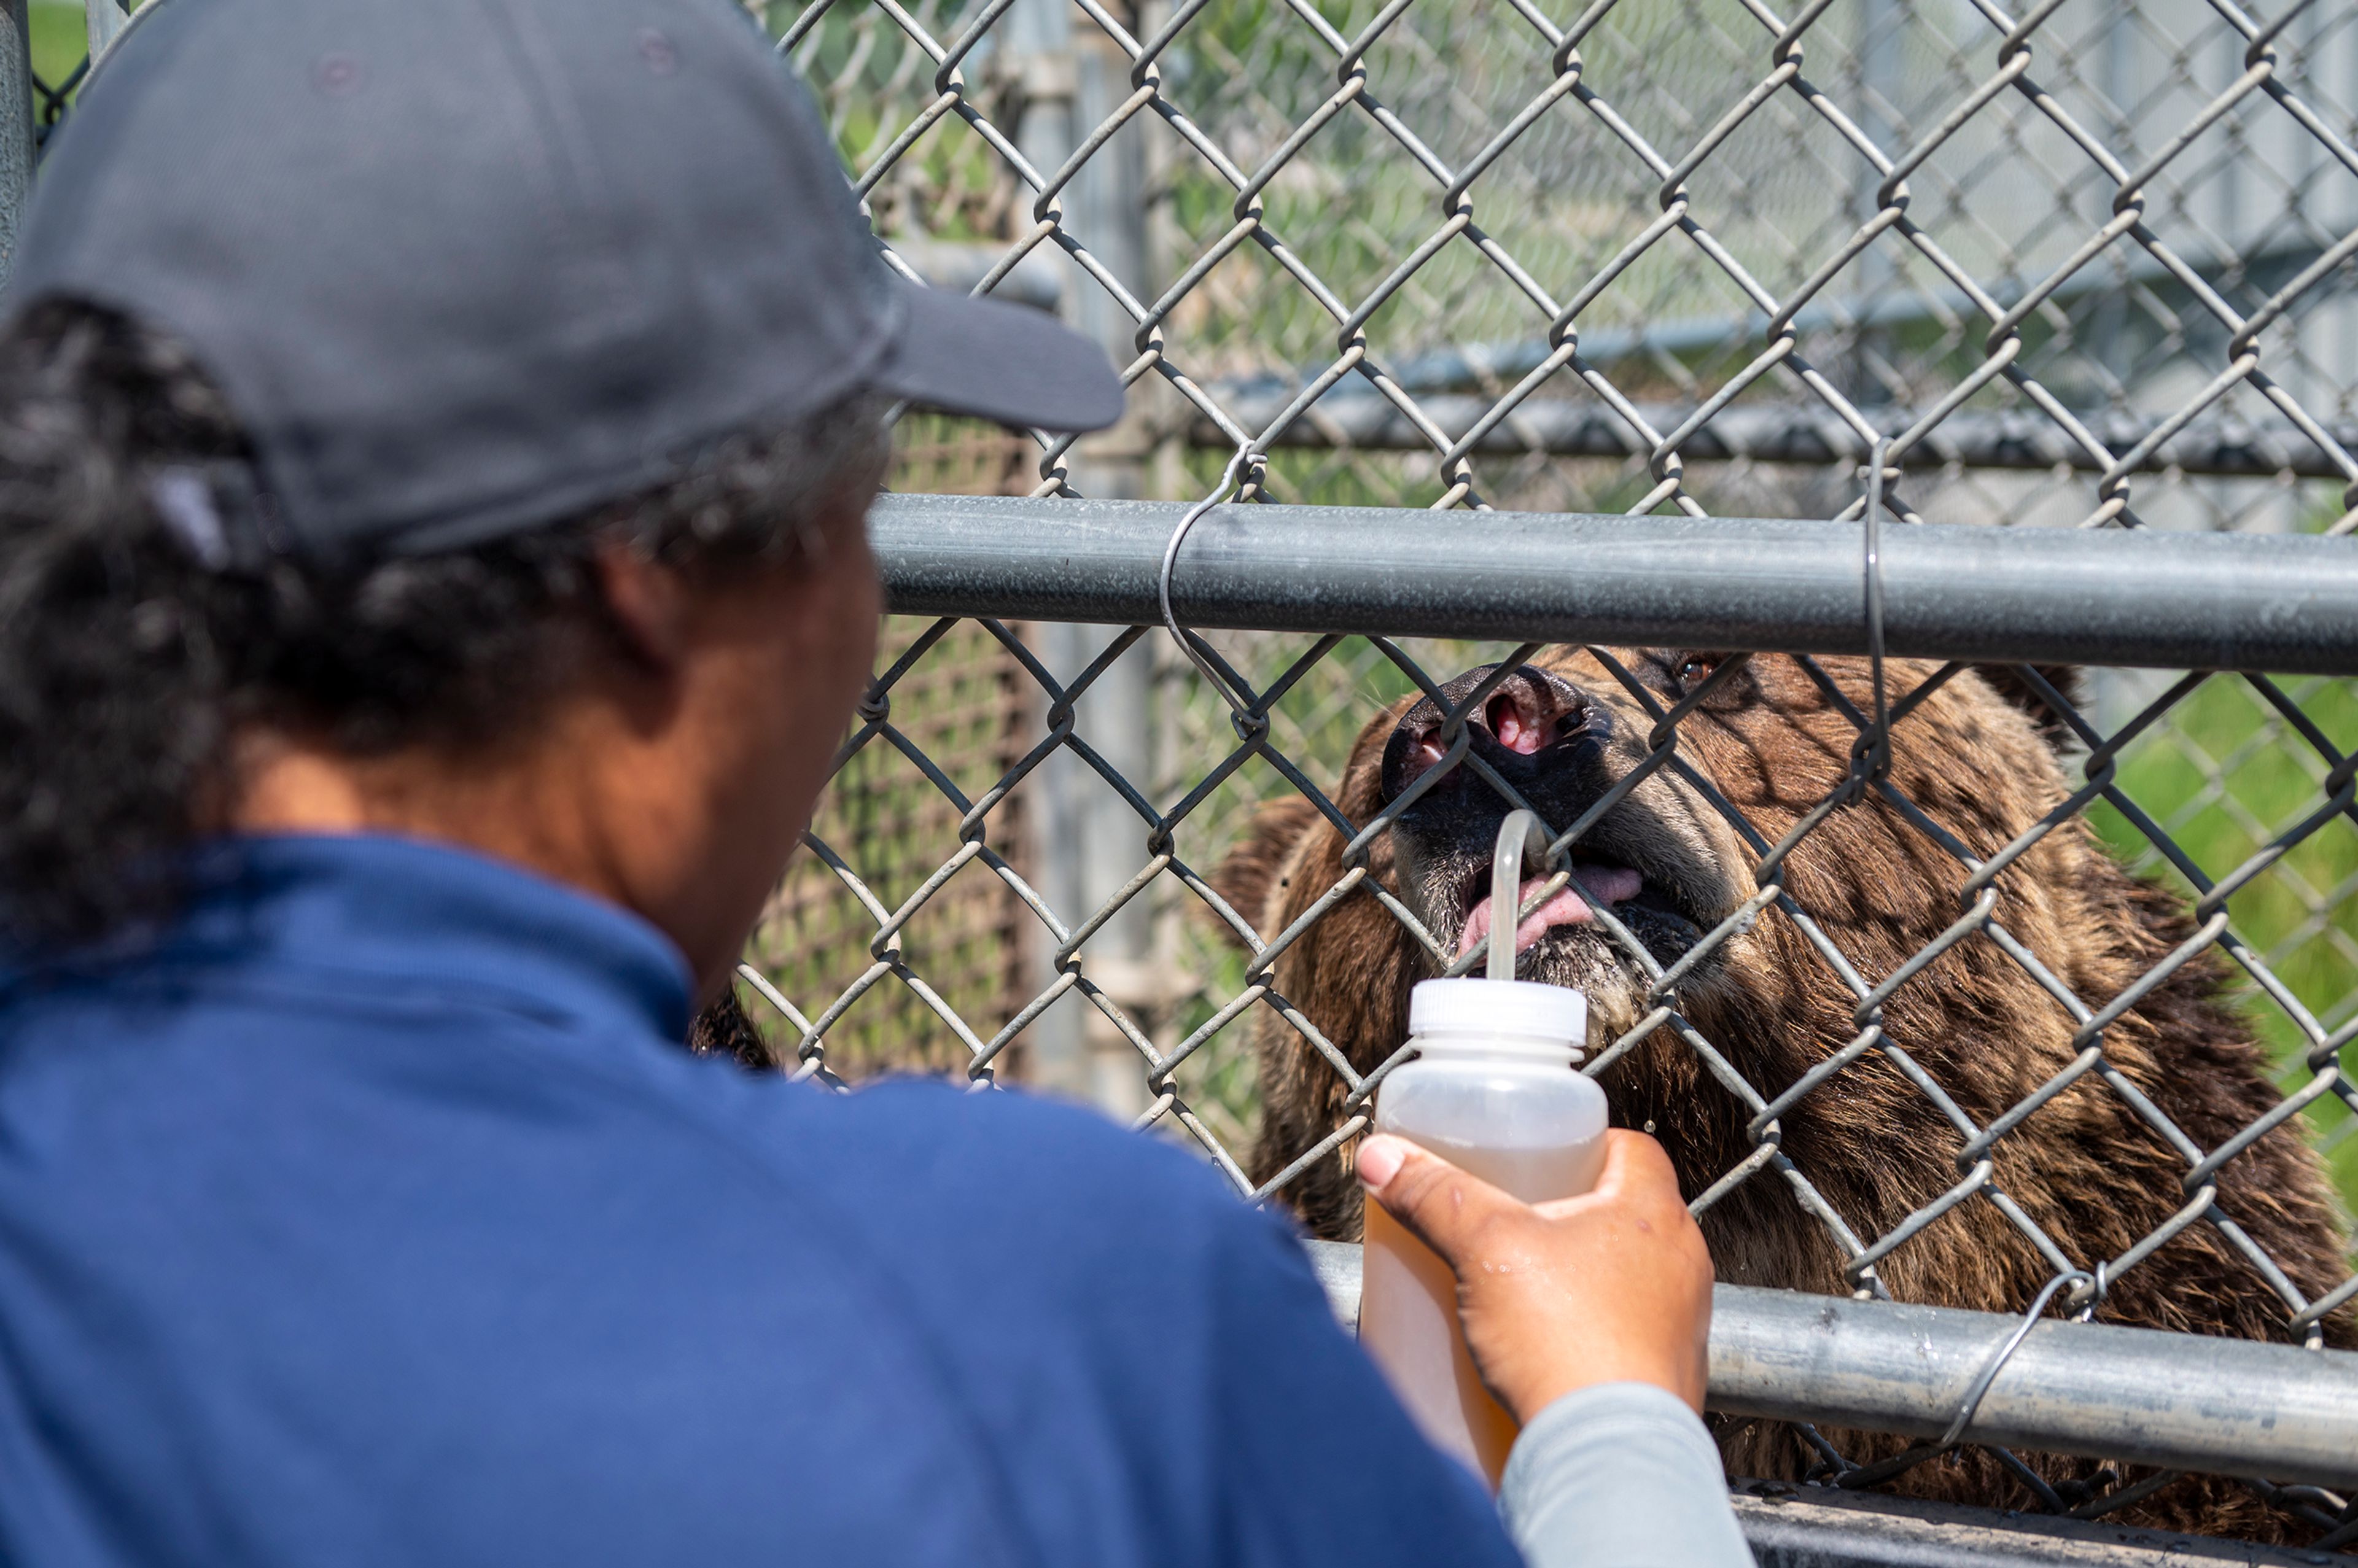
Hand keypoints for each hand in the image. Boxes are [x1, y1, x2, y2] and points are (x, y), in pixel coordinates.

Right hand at [1355, 1128, 1712, 1421]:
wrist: (1610, 1456)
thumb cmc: (1568, 1340)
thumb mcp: (1486, 1247)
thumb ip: (1435, 1196)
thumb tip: (1380, 1156)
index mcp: (1655, 1214)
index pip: (1633, 1149)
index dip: (1584, 1143)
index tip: (1538, 1154)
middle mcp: (1683, 1266)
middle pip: (1624, 1214)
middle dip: (1568, 1214)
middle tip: (1514, 1219)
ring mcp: (1682, 1328)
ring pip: (1626, 1278)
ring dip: (1580, 1277)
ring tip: (1520, 1289)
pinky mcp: (1668, 1382)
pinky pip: (1627, 1339)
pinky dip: (1589, 1335)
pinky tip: (1541, 1352)